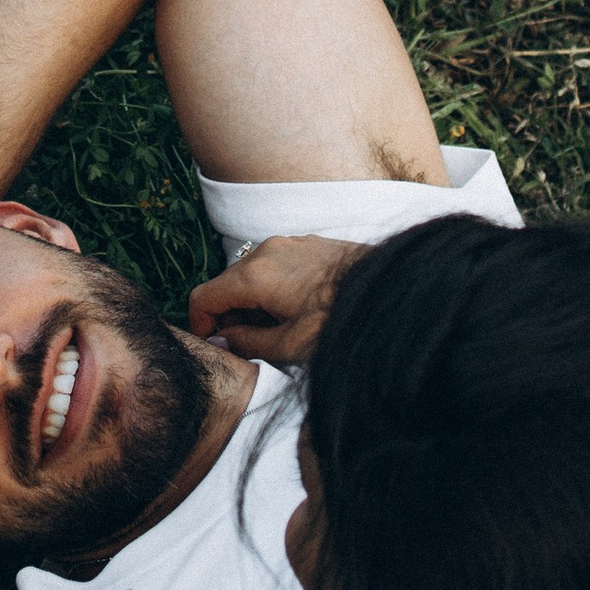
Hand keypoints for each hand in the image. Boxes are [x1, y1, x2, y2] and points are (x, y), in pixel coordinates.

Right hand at [186, 234, 362, 364]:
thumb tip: (223, 341)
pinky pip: (274, 265)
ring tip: (275, 331)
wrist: (389, 292)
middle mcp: (267, 251)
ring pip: (251, 274)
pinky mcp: (308, 245)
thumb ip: (247, 343)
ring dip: (251, 303)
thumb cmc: (340, 321)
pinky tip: (293, 311)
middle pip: (226, 284)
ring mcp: (289, 243)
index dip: (200, 325)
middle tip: (246, 345)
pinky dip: (271, 288)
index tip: (212, 345)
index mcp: (256, 275)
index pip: (204, 297)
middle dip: (228, 315)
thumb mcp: (289, 345)